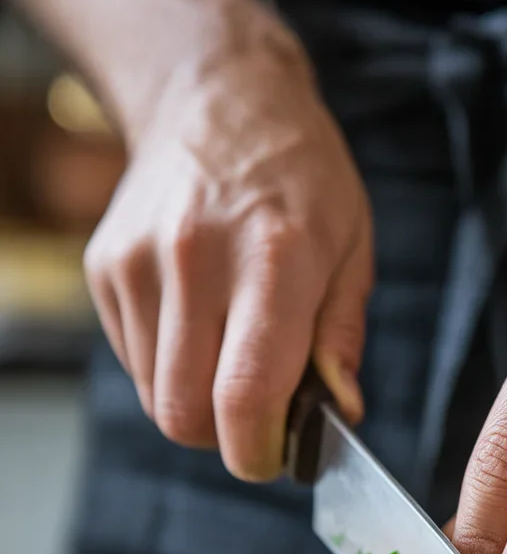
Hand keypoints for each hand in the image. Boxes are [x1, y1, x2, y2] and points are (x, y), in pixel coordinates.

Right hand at [84, 13, 372, 480]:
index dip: (257, 451)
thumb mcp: (353, 247)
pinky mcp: (105, 266)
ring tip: (230, 352)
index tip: (273, 456)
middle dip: (223, 437)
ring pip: (154, 396)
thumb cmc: (302, 177)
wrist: (217, 97)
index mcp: (272, 259)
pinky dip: (169, 366)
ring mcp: (139, 262)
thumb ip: (342, 337)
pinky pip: (134, 360)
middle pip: (184, 414)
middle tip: (257, 415)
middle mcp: (195, 260)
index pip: (245, 396)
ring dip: (196, 402)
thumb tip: (338, 414)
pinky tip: (199, 322)